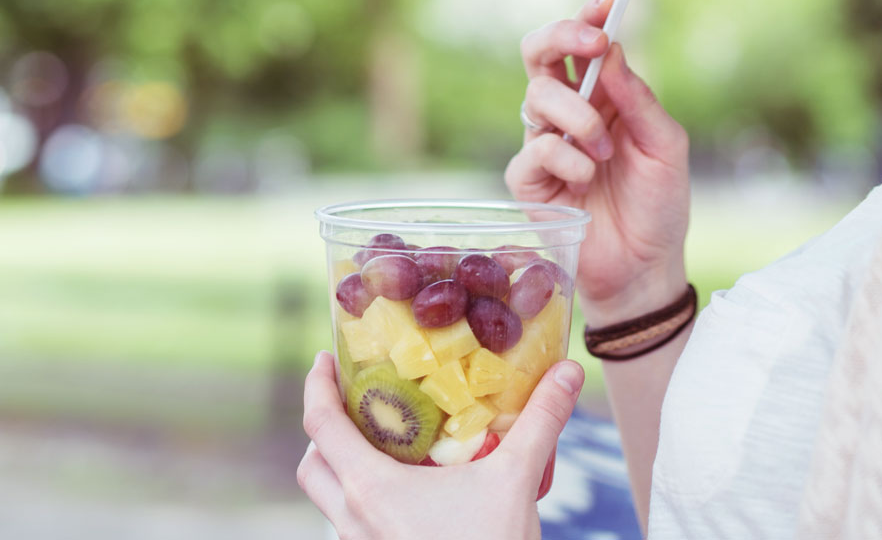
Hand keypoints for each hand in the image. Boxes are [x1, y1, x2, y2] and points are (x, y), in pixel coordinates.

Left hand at [296, 351, 582, 539]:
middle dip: (324, 430)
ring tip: (382, 445)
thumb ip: (541, 420)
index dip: (316, 385)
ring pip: (328, 500)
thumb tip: (570, 369)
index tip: (325, 358)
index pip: (320, 424)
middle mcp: (353, 519)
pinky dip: (362, 500)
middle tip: (355, 403)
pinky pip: (351, 526)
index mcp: (371, 489)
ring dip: (341, 468)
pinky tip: (406, 493)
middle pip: (312, 465)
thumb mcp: (516, 480)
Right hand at [506, 0, 691, 318]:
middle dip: (562, 36)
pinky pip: (533, 149)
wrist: (645, 267)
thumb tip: (610, 52)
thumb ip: (639, 98)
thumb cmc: (658, 204)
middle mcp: (568, 112)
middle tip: (593, 45)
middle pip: (540, 53)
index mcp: (602, 96)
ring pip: (536, 97)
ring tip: (604, 149)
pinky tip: (587, 178)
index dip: (588, 16)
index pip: (583, 45)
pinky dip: (565, 156)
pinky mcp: (528, 181)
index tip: (608, 0)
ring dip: (577, 115)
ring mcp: (544, 144)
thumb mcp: (666, 146)